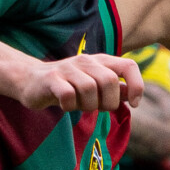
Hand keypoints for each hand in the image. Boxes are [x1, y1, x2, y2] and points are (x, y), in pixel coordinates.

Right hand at [15, 52, 144, 113]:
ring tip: (80, 105)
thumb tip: (135, 95)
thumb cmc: (70, 87)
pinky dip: (70, 106)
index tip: (134, 104)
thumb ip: (115, 90)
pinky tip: (65, 105)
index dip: (137, 85)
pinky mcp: (51, 78)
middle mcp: (86, 61)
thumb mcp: (96, 87)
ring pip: (89, 88)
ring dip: (88, 105)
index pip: (129, 66)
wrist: (32, 80)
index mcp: (102, 62)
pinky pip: (68, 94)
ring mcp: (68, 68)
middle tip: (98, 108)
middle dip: (109, 102)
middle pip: (109, 81)